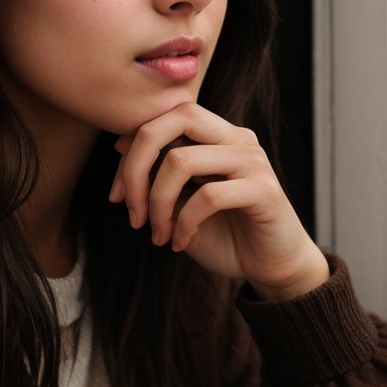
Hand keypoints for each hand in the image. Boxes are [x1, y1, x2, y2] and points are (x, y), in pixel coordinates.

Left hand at [109, 102, 329, 299]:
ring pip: (182, 160)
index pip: (164, 119)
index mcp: (217, 134)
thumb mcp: (179, 203)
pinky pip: (208, 196)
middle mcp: (237, 138)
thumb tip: (119, 145)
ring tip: (156, 233)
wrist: (271, 266)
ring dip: (157, 203)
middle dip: (137, 165)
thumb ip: (157, 175)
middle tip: (131, 209)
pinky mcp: (264, 190)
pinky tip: (179, 242)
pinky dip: (184, 222)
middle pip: (175, 120)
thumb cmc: (223, 233)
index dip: (131, 153)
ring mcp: (253, 161)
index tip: (115, 197)